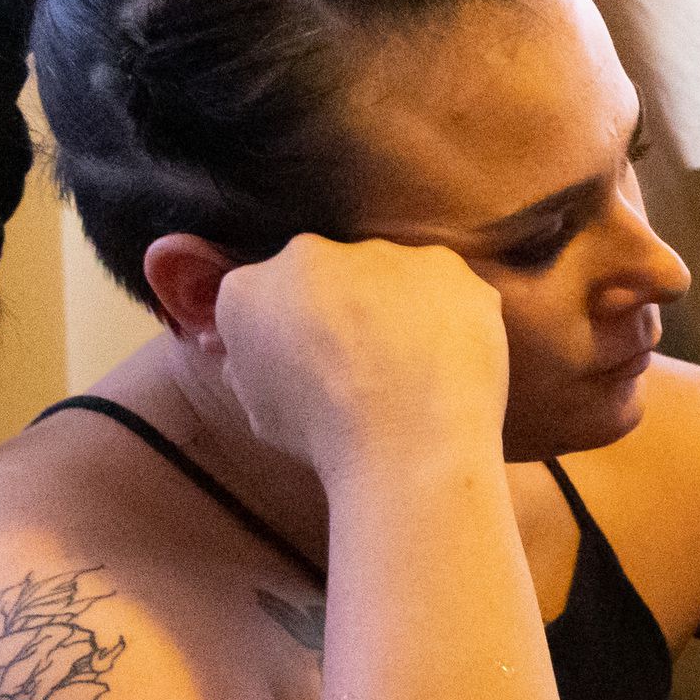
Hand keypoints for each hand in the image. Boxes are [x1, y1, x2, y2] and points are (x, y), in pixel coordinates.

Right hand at [209, 235, 510, 480]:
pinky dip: (451, 314)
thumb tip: (254, 354)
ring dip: (399, 309)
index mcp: (247, 292)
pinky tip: (452, 357)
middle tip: (370, 364)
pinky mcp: (443, 263)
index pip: (264, 297)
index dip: (293, 331)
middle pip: (328, 276)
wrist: (408, 446)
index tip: (316, 361)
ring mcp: (378, 253)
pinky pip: (445, 285)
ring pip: (389, 275)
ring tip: (417, 367)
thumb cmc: (329, 440)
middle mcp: (307, 255)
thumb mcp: (262, 412)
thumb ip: (253, 365)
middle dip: (346, 310)